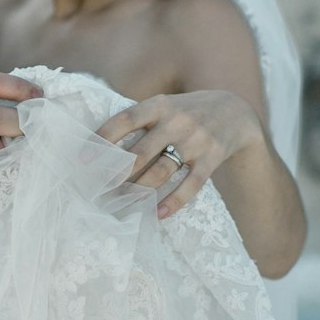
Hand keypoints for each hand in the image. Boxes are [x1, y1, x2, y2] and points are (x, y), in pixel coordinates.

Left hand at [95, 90, 262, 217]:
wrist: (235, 111)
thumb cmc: (186, 112)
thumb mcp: (164, 106)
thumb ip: (138, 120)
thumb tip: (99, 146)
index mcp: (159, 105)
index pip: (125, 120)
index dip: (103, 139)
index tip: (83, 158)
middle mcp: (177, 121)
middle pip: (141, 152)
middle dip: (117, 174)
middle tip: (99, 190)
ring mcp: (196, 140)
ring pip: (162, 171)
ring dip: (139, 191)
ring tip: (121, 204)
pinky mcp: (212, 158)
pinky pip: (191, 185)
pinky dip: (173, 202)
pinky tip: (156, 214)